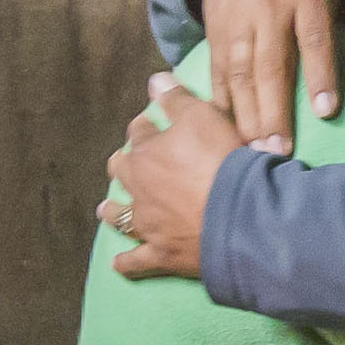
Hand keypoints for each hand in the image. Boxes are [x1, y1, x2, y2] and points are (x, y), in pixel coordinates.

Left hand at [102, 74, 244, 278]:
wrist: (238, 214)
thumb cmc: (221, 160)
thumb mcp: (203, 116)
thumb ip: (176, 98)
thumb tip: (154, 80)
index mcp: (147, 152)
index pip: (139, 132)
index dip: (146, 127)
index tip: (149, 125)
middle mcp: (139, 187)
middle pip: (122, 171)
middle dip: (122, 164)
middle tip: (124, 163)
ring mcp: (147, 223)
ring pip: (121, 215)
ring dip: (113, 210)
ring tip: (106, 208)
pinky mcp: (160, 254)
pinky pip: (137, 261)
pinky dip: (127, 263)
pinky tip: (117, 264)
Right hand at [195, 0, 344, 152]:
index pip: (314, 38)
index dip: (320, 75)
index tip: (326, 111)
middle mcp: (269, 8)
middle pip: (270, 65)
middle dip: (274, 110)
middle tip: (280, 151)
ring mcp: (238, 23)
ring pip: (240, 74)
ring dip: (247, 115)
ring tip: (255, 150)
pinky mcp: (215, 33)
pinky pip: (216, 72)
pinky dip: (220, 103)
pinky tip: (227, 131)